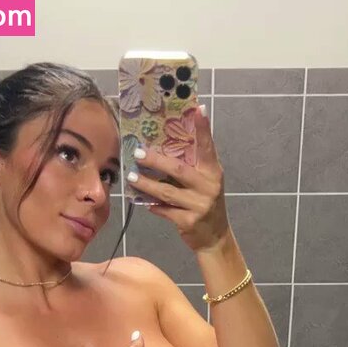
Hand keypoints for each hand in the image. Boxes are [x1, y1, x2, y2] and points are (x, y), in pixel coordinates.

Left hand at [127, 105, 229, 252]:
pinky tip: (142, 201)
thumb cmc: (206, 203)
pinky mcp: (189, 222)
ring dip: (147, 184)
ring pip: (167, 192)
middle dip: (156, 161)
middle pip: (178, 170)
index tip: (197, 109)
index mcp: (213, 172)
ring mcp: (199, 205)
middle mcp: (208, 187)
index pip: (207, 147)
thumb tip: (166, 146)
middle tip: (138, 152)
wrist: (215, 237)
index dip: (203, 129)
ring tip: (132, 177)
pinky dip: (153, 206)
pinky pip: (165, 211)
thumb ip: (193, 166)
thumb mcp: (206, 182)